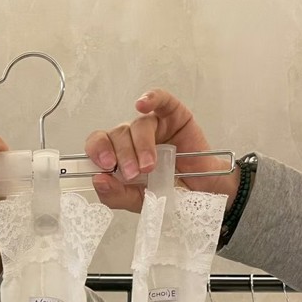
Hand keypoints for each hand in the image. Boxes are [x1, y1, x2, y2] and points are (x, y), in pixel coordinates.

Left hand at [86, 89, 240, 211]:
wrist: (204, 194)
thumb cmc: (171, 195)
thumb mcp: (140, 202)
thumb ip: (117, 195)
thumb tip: (97, 180)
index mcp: (119, 157)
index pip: (98, 145)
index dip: (97, 151)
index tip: (106, 166)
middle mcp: (132, 139)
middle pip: (117, 134)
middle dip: (122, 155)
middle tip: (133, 174)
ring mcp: (153, 125)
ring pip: (137, 125)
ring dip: (141, 145)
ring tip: (150, 167)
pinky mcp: (174, 115)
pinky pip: (160, 100)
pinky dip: (151, 98)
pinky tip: (142, 105)